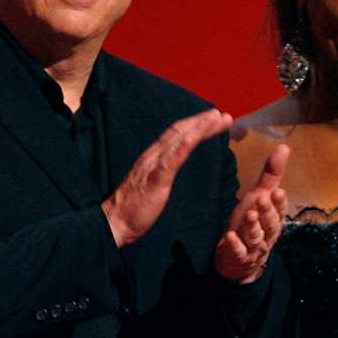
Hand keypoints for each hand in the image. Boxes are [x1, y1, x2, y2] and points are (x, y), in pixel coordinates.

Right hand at [103, 109, 232, 246]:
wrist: (114, 222)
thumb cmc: (134, 207)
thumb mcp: (152, 184)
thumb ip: (162, 171)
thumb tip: (173, 164)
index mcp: (153, 157)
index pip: (177, 135)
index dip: (196, 126)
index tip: (214, 120)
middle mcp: (153, 156)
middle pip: (180, 132)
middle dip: (202, 122)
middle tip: (223, 115)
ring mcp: (153, 166)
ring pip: (178, 140)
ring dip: (198, 127)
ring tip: (216, 119)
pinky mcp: (154, 180)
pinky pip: (170, 161)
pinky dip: (183, 146)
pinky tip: (195, 137)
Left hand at [214, 144, 289, 283]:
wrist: (239, 259)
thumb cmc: (251, 223)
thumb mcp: (260, 198)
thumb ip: (271, 175)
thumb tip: (284, 147)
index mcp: (274, 218)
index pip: (279, 209)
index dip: (279, 202)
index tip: (278, 191)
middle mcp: (267, 234)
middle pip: (270, 223)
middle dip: (267, 211)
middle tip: (262, 198)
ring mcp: (254, 247)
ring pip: (256, 237)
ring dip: (253, 226)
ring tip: (249, 215)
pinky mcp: (239, 258)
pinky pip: (239, 252)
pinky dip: (235, 245)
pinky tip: (229, 237)